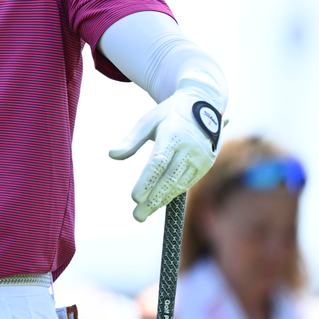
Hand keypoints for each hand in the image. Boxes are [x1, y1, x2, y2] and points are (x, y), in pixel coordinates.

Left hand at [109, 76, 224, 221]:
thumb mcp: (147, 121)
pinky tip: (158, 202)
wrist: (202, 103)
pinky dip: (172, 193)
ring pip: (179, 184)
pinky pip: (187, 182)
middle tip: (137, 215)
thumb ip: (131, 140)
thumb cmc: (168, 114)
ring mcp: (200, 157)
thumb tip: (112, 155)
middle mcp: (189, 148)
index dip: (147, 181)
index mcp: (173, 135)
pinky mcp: (206, 163)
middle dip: (152, 199)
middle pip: (169, 179)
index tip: (134, 197)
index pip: (158, 162)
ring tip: (143, 213)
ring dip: (161, 200)